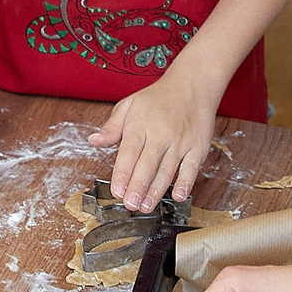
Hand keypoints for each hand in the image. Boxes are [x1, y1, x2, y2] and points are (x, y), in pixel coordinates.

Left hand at [90, 65, 220, 212]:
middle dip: (138, 187)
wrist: (192, 85)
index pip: (129, 153)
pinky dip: (186, 183)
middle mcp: (161, 134)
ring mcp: (181, 141)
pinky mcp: (198, 146)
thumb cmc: (158, 98)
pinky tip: (178, 196)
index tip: (117, 191)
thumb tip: (93, 141)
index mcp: (140, 124)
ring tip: (146, 206)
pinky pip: (191, 167)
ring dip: (156, 190)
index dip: (122, 173)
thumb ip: (112, 127)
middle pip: (147, 164)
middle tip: (130, 205)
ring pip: (167, 170)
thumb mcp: (129, 105)